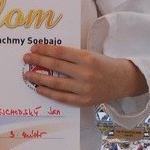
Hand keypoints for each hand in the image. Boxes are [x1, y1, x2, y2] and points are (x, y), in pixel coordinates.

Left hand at [22, 43, 147, 107]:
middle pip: (56, 66)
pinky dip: (49, 93)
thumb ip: (72, 56)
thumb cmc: (104, 64)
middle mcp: (85, 73)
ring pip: (56, 83)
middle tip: (26, 58)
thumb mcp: (90, 54)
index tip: (33, 48)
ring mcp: (84, 89)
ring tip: (28, 74)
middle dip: (38, 61)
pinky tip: (39, 88)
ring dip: (39, 78)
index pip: (61, 52)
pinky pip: (62, 97)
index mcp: (87, 58)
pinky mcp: (84, 101)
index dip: (45, 50)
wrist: (123, 80)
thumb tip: (47, 55)